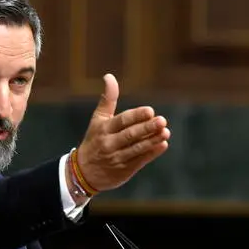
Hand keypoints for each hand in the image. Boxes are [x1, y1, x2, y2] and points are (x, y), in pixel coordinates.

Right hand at [74, 74, 169, 191]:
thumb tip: (109, 76)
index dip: (136, 116)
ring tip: (165, 132)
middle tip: (162, 120)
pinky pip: (140, 161)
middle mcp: (109, 143)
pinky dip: (151, 153)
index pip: (122, 121)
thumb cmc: (94, 140)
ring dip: (152, 140)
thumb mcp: (97, 120)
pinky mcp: (124, 170)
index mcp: (104, 129)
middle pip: (130, 135)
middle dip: (147, 128)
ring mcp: (117, 158)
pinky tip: (162, 144)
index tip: (150, 111)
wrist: (83, 173)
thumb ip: (107, 99)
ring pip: (137, 148)